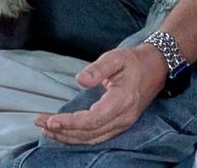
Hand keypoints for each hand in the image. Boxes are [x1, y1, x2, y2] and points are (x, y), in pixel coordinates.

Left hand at [35, 45, 167, 144]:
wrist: (156, 68)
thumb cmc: (134, 61)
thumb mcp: (115, 57)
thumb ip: (97, 68)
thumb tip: (80, 79)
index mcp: (122, 101)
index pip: (92, 120)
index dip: (70, 123)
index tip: (51, 120)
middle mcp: (123, 118)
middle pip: (90, 133)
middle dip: (63, 131)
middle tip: (40, 122)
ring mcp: (123, 124)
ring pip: (93, 139)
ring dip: (69, 137)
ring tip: (47, 130)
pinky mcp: (120, 125)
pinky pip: (97, 137)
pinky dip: (79, 137)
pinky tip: (65, 133)